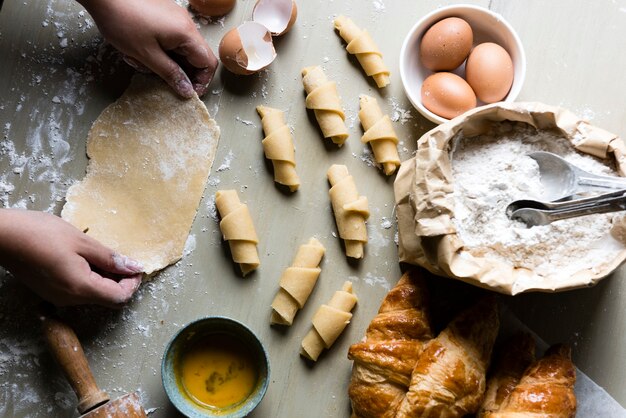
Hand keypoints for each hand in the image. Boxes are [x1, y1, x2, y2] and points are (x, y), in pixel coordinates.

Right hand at [0, 209, 143, 308]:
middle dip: (120, 281)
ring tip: (101, 254)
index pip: (119, 297)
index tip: (135, 266)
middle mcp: (71, 299)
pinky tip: (86, 258)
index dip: (133, 283)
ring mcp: (59, 297)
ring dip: (105, 278)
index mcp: (81, 288)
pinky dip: (90, 278)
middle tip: (120, 258)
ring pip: (94, 295)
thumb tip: (134, 268)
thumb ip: (110, 258)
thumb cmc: (42, 234)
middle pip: (108, 299)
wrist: (4, 236)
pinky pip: (79, 290)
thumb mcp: (83, 242)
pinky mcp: (51, 292)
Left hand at [79, 0, 217, 97]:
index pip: (208, 63)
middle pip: (196, 57)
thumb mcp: (147, 55)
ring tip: (143, 64)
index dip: (201, 81)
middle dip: (180, 72)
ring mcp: (175, 19)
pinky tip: (140, 53)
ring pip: (180, 50)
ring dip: (166, 63)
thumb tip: (187, 91)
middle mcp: (186, 24)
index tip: (187, 93)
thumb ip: (170, 74)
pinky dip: (160, 51)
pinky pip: (170, 40)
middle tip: (161, 81)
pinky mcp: (164, 16)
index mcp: (186, 34)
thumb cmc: (123, 22)